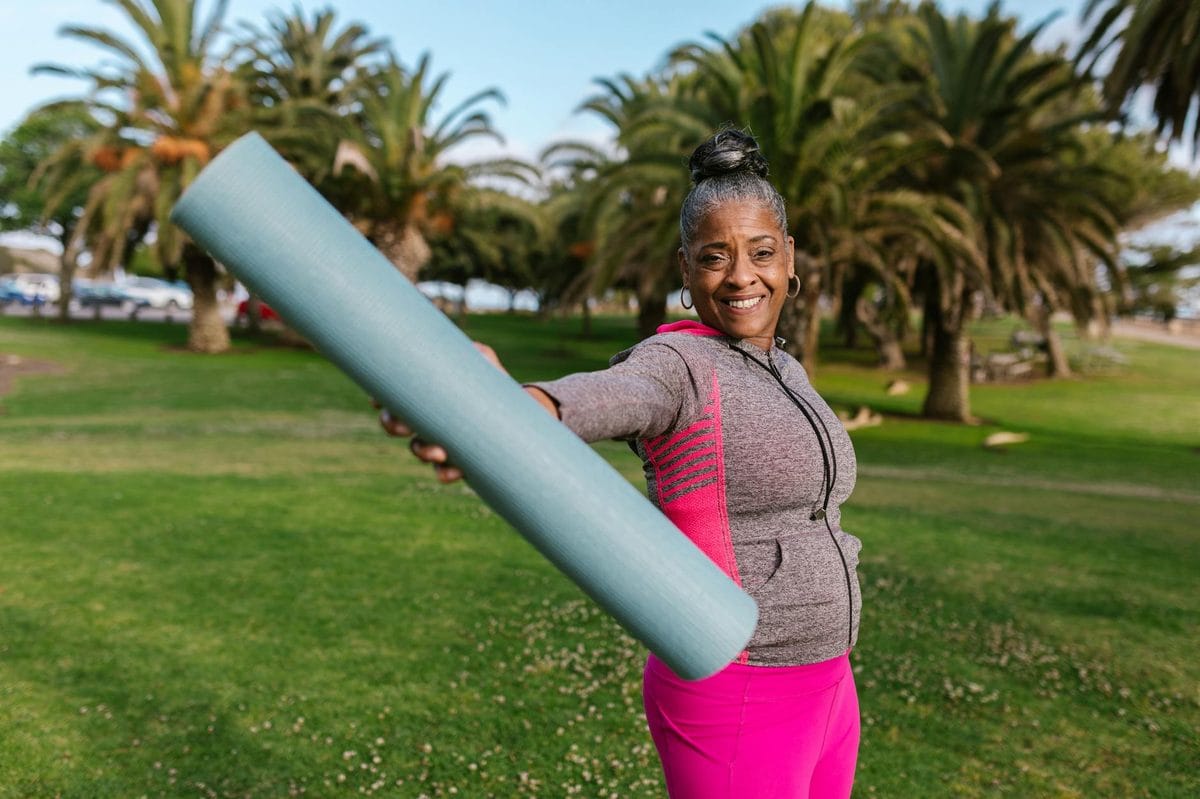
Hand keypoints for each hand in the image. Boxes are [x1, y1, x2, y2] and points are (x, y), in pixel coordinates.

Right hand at [373, 341, 556, 483]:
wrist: (517, 412)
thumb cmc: (492, 383)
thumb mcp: (486, 366)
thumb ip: (479, 355)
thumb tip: (473, 350)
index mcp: (426, 393)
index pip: (394, 394)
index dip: (380, 397)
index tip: (378, 398)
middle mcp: (425, 418)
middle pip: (394, 423)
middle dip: (393, 426)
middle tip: (405, 427)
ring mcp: (438, 439)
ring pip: (417, 449)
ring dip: (423, 452)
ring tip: (440, 452)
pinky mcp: (456, 458)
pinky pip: (442, 471)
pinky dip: (446, 473)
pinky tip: (456, 472)